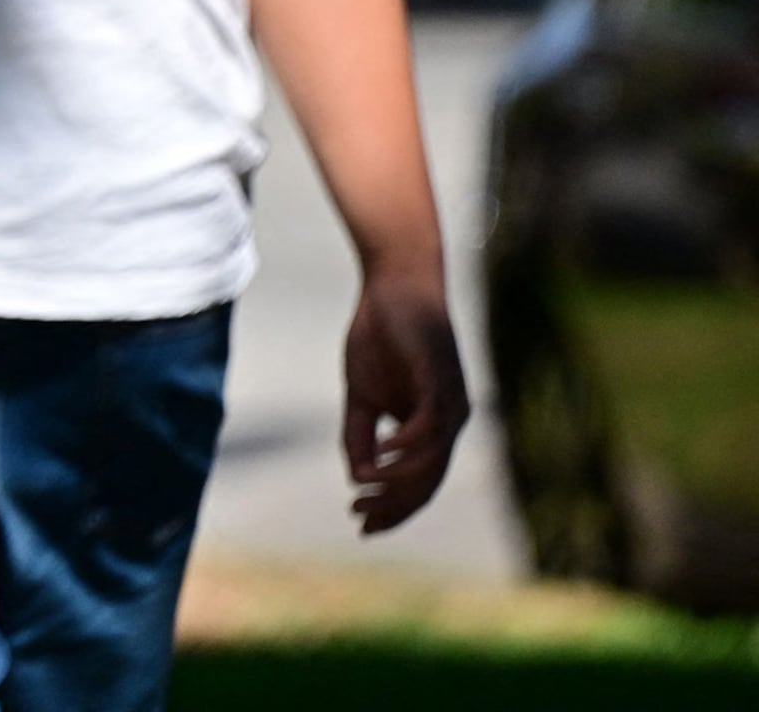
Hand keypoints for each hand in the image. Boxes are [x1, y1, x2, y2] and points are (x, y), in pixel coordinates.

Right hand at [342, 264, 468, 533]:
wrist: (394, 285)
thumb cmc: (380, 336)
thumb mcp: (361, 394)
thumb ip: (360, 434)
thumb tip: (359, 476)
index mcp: (432, 426)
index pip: (419, 481)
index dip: (392, 507)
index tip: (361, 524)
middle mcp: (449, 421)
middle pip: (428, 480)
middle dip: (395, 505)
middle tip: (360, 517)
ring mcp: (449, 402)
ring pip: (432, 459)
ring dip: (399, 481)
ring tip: (365, 490)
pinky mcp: (440, 379)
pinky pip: (431, 424)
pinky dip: (408, 445)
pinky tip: (383, 454)